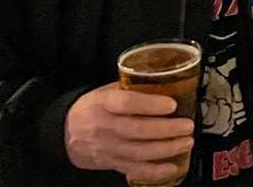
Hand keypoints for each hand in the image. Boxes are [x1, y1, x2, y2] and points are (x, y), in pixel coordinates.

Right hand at [64, 84, 194, 180]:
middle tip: (187, 125)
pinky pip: (134, 169)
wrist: (65, 132)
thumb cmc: (93, 106)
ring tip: (186, 142)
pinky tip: (172, 167)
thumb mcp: (107, 90)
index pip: (126, 104)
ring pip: (138, 152)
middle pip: (136, 130)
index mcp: (103, 103)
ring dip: (166, 149)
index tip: (172, 104)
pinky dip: (154, 170)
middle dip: (166, 130)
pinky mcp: (110, 163)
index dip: (150, 105)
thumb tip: (167, 82)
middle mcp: (103, 127)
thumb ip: (132, 88)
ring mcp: (106, 148)